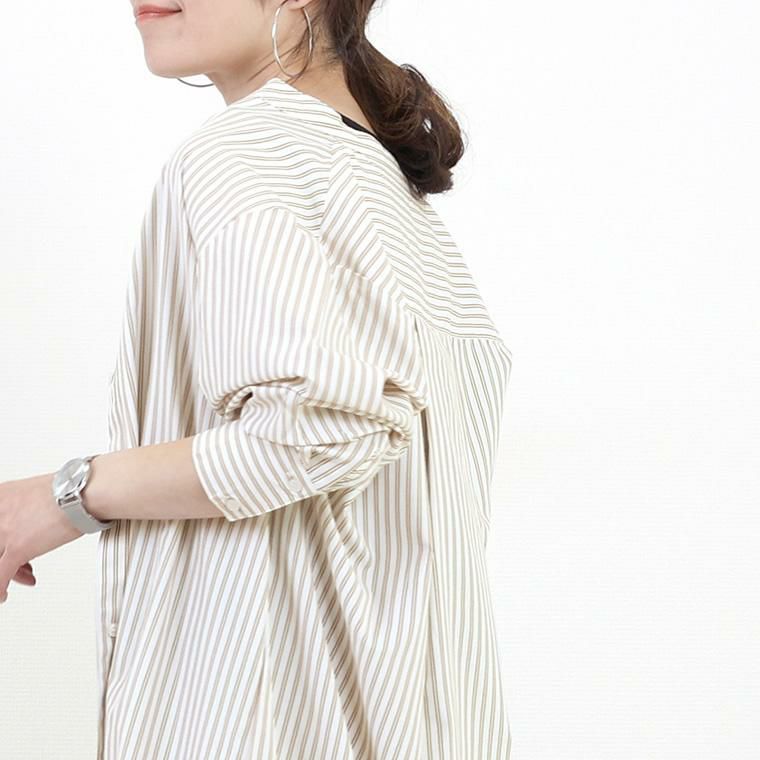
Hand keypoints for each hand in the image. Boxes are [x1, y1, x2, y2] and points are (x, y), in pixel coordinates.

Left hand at [0, 473, 84, 603]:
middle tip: (21, 564)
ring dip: (8, 573)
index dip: (4, 542)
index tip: (8, 548)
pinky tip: (3, 595)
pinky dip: (0, 588)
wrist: (83, 492)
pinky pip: (1, 576)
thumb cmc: (71, 490)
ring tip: (23, 576)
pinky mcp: (17, 548)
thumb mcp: (36, 493)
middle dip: (6, 556)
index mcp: (0, 496)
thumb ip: (25, 507)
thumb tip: (30, 519)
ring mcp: (5, 531)